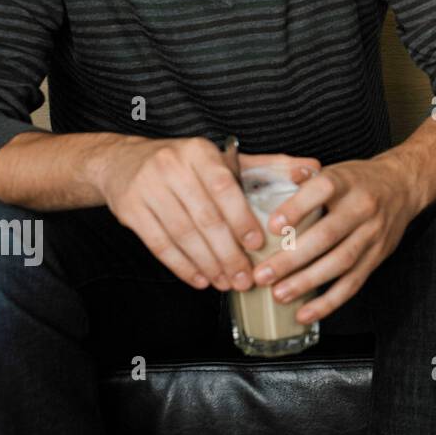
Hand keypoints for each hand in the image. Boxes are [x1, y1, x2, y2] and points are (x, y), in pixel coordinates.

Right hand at [94, 136, 320, 291]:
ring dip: (207, 264)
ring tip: (226, 283)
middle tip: (246, 278)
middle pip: (204, 218)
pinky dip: (182, 266)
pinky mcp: (130, 209)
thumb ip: (269, 165)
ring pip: (182, 235)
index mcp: (200, 152)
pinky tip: (200, 279)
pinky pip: (159, 244)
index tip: (258, 246)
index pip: (224, 189)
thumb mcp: (223, 158)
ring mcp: (147, 188)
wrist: (122, 162)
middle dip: (227, 252)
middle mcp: (171, 166)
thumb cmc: (185, 163)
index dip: (241, 219)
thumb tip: (313, 168)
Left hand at [249, 153, 422, 324]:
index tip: (272, 227)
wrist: (404, 186)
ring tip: (279, 294)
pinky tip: (305, 313)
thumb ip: (306, 176)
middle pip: (327, 235)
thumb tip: (280, 177)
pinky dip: (328, 302)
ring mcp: (372, 234)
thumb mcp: (335, 169)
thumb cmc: (360, 180)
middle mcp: (362, 207)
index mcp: (346, 182)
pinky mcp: (377, 257)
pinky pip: (353, 283)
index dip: (297, 209)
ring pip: (340, 262)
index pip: (322, 191)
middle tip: (263, 275)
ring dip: (307, 282)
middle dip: (292, 258)